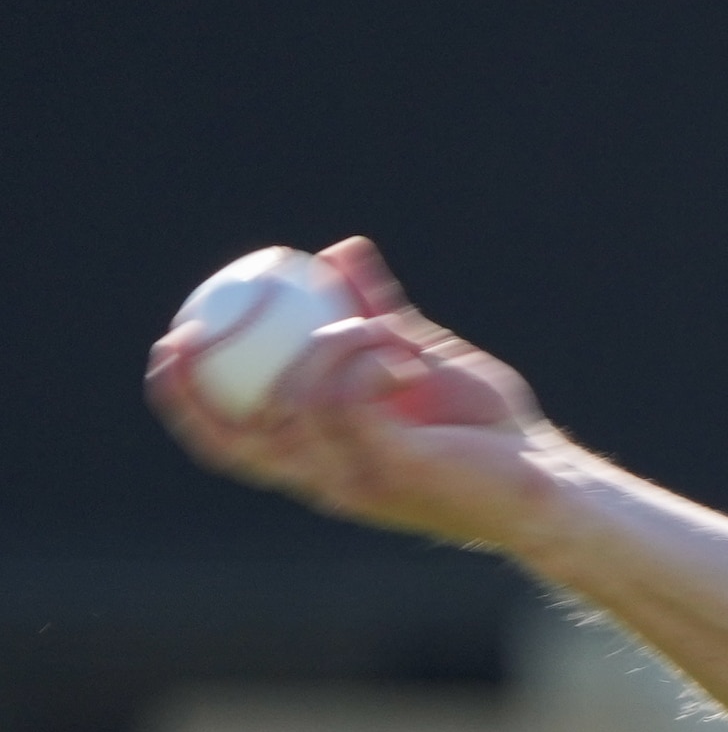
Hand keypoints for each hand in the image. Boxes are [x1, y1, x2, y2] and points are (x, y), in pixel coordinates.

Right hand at [144, 236, 569, 551]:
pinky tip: (402, 353)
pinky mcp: (390, 468)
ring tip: (383, 329)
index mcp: (322, 459)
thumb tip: (341, 252)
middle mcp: (326, 478)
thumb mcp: (419, 358)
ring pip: (293, 399)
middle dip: (197, 384)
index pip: (230, 442)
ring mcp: (354, 479)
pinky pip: (344, 397)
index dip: (186, 399)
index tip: (172, 343)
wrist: (550, 478)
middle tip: (196, 326)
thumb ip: (375, 313)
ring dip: (329, 343)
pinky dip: (363, 357)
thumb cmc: (492, 432)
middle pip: (232, 439)